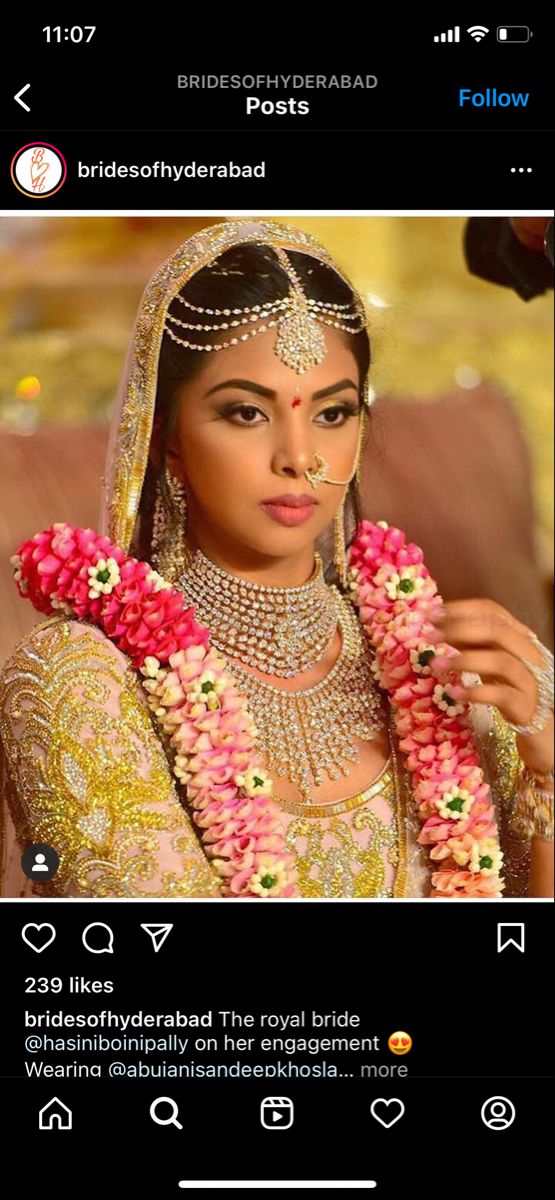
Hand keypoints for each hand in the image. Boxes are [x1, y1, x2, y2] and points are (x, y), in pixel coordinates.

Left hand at [429, 598, 553, 773]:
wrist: (536, 723)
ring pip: (501, 661)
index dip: (462, 609)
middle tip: (432, 635)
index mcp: (517, 636)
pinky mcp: (525, 705)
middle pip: (498, 631)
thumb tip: (437, 625)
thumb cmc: (507, 685)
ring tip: (437, 663)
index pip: (493, 611)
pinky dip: (477, 692)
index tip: (432, 613)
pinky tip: (455, 694)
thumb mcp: (487, 659)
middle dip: (461, 629)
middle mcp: (527, 653)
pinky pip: (502, 695)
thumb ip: (468, 642)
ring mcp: (528, 679)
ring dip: (465, 660)